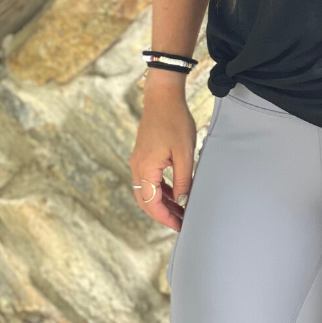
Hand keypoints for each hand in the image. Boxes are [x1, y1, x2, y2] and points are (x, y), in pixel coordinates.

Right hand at [128, 77, 197, 231]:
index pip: (152, 204)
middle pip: (146, 201)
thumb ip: (183, 179)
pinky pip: (149, 179)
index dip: (166, 218)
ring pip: (147, 191)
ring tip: (180, 210)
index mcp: (145, 169)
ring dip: (163, 201)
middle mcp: (137, 167)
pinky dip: (161, 189)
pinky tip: (175, 192)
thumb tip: (182, 201)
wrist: (163, 97)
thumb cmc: (175, 121)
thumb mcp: (184, 153)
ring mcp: (139, 161)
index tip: (180, 226)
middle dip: (163, 214)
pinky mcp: (144, 155)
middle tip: (181, 222)